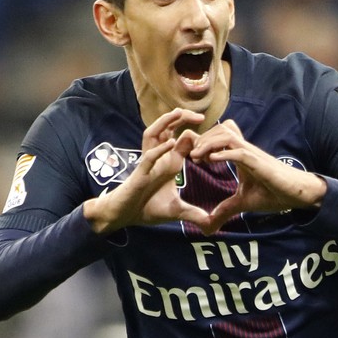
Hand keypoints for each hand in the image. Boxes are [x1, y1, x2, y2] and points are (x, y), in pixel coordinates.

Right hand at [84, 108, 209, 233]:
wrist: (124, 216)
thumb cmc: (147, 208)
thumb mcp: (175, 210)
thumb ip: (193, 214)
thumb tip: (210, 223)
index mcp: (170, 163)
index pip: (183, 140)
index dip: (197, 136)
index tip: (213, 136)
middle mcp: (159, 158)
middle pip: (168, 129)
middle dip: (182, 119)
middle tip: (201, 115)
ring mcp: (148, 163)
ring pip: (153, 135)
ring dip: (165, 123)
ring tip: (180, 114)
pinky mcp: (139, 173)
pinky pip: (148, 157)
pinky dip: (159, 150)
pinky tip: (171, 143)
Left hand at [187, 119, 326, 233]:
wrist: (297, 194)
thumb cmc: (273, 193)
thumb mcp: (243, 203)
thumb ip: (225, 210)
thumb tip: (208, 227)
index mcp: (240, 155)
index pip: (219, 136)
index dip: (203, 141)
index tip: (191, 157)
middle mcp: (245, 150)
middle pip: (220, 130)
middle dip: (202, 139)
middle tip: (191, 156)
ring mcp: (252, 154)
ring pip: (227, 135)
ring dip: (209, 144)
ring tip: (197, 157)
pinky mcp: (259, 163)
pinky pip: (239, 152)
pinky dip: (224, 154)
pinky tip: (211, 161)